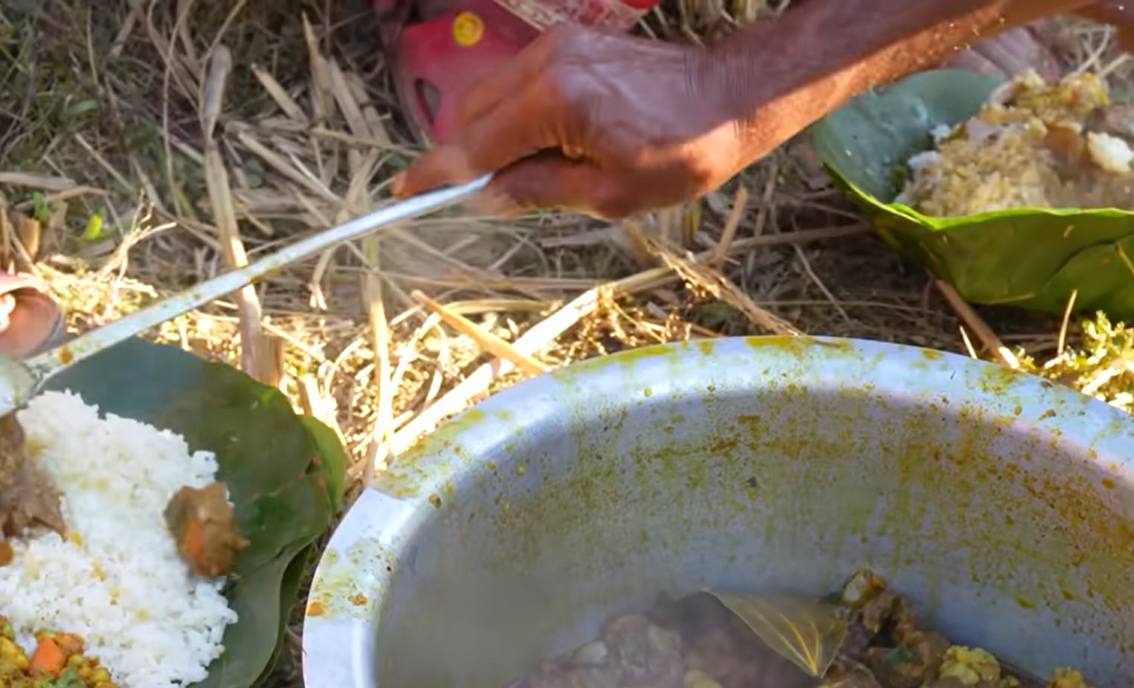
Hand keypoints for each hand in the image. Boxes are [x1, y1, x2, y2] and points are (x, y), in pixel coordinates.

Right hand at [392, 23, 753, 220]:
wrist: (731, 96)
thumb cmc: (684, 152)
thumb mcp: (611, 194)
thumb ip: (539, 192)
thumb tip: (485, 198)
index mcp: (554, 103)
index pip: (474, 147)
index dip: (436, 176)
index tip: (402, 194)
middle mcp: (546, 64)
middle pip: (471, 116)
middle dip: (465, 158)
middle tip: (482, 197)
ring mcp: (557, 47)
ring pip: (491, 96)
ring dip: (491, 137)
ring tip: (531, 173)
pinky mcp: (569, 42)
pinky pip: (518, 83)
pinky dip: (514, 116)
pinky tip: (546, 144)